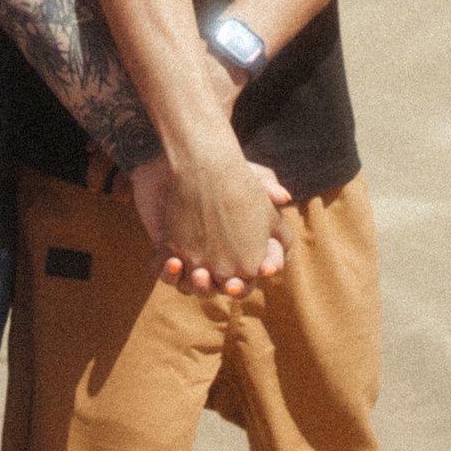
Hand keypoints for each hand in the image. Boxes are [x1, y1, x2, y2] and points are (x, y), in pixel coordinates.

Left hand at [128, 155, 289, 296]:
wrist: (179, 162)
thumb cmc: (218, 172)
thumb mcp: (245, 174)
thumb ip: (266, 184)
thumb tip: (283, 196)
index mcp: (246, 247)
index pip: (262, 267)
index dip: (267, 267)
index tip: (267, 267)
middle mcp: (221, 258)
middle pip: (231, 287)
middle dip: (233, 288)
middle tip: (231, 284)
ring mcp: (193, 258)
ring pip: (198, 288)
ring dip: (200, 287)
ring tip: (200, 274)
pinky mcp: (167, 253)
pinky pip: (168, 276)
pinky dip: (171, 274)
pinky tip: (174, 261)